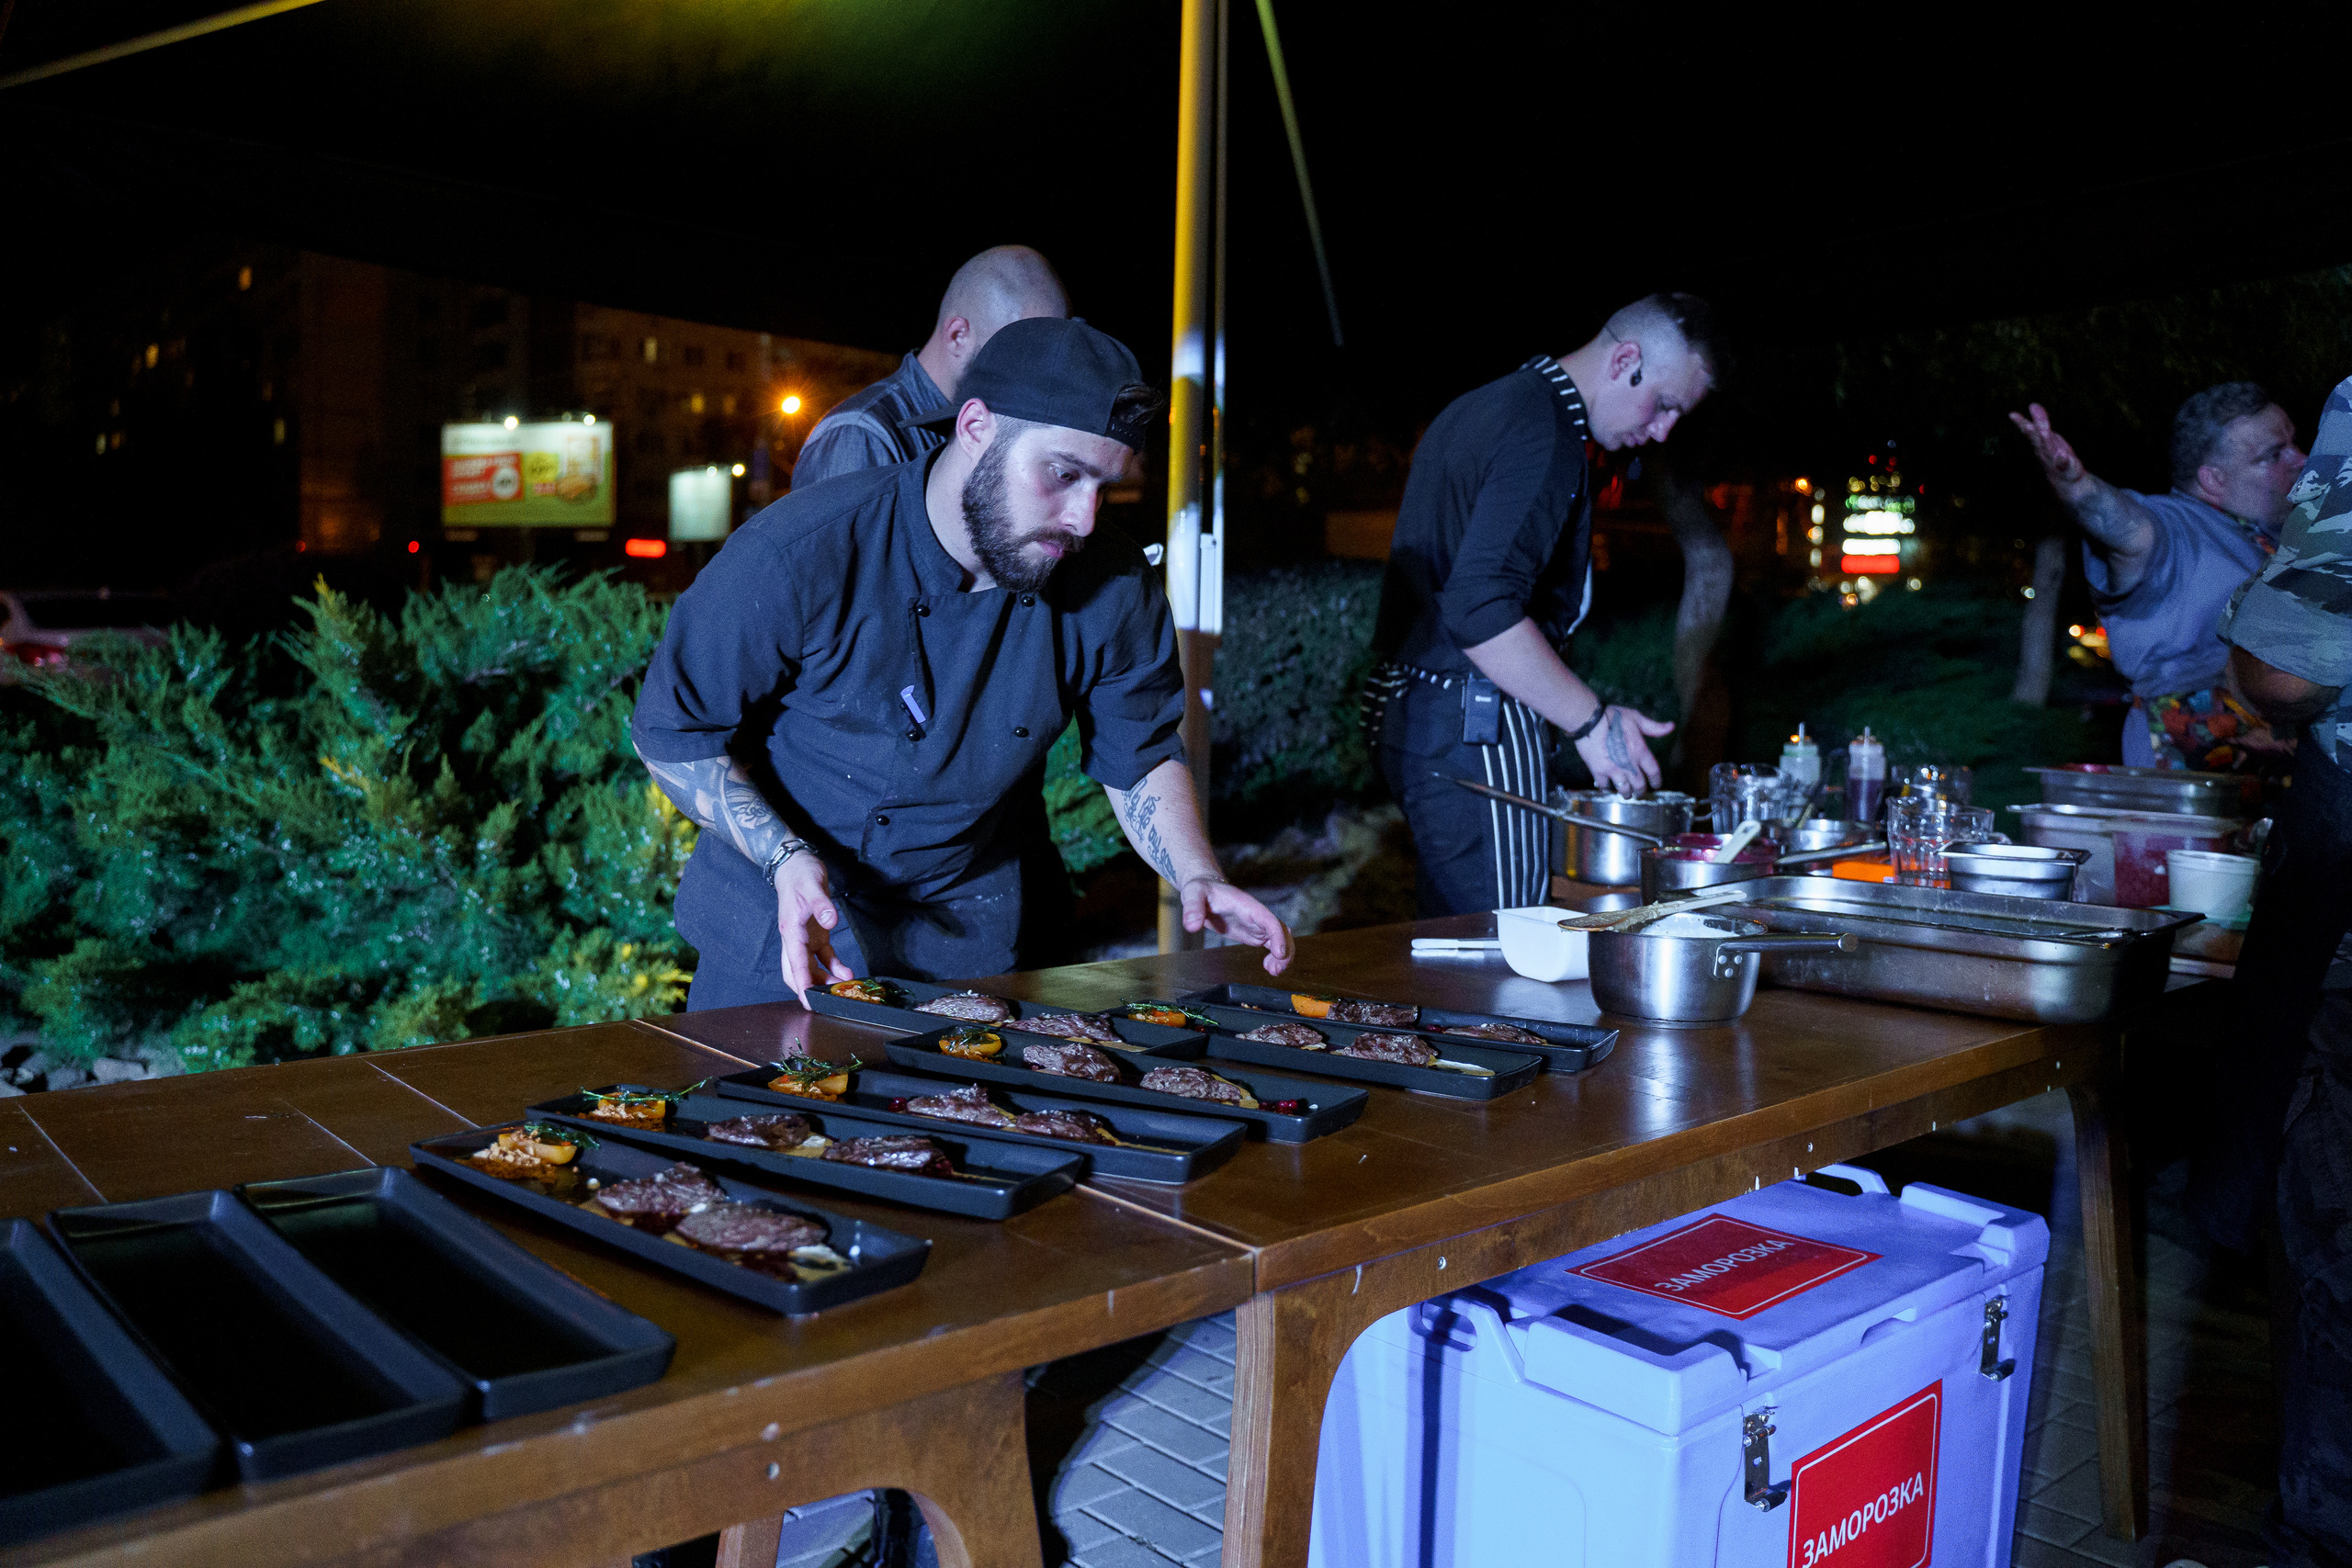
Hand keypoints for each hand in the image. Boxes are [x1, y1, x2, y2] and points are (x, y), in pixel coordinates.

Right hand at [774, 853, 853, 1005]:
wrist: (796, 864)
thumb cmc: (801, 874)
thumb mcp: (812, 885)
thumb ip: (821, 904)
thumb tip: (830, 921)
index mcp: (791, 930)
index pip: (795, 963)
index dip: (802, 984)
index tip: (809, 1001)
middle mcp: (795, 939)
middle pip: (798, 972)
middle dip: (810, 989)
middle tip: (827, 1003)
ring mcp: (805, 939)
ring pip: (811, 968)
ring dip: (824, 981)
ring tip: (844, 990)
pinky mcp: (815, 935)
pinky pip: (823, 957)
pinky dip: (834, 967)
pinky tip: (847, 973)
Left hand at [1181, 877, 1293, 975]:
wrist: (1204, 890)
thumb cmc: (1201, 889)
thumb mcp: (1193, 894)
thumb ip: (1193, 908)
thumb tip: (1192, 926)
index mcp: (1247, 906)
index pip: (1269, 920)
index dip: (1278, 936)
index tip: (1279, 953)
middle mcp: (1257, 915)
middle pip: (1282, 931)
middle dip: (1286, 950)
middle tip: (1275, 970)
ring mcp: (1257, 925)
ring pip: (1282, 939)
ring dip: (1283, 956)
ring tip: (1273, 971)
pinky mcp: (1254, 933)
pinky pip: (1273, 945)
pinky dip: (1276, 957)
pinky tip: (1269, 967)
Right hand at [1575, 705, 1673, 793]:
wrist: (1589, 721)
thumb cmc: (1612, 717)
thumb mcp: (1636, 718)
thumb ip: (1653, 727)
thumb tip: (1671, 726)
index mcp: (1640, 751)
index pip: (1653, 771)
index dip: (1656, 781)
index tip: (1656, 786)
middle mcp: (1629, 764)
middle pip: (1639, 784)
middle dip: (1640, 791)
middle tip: (1639, 793)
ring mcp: (1613, 769)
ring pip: (1624, 789)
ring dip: (1626, 794)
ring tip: (1626, 795)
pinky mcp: (1599, 771)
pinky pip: (1604, 786)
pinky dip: (1606, 789)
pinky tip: (1606, 789)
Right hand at [2008, 404, 2087, 489]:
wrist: (2064, 479)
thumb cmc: (2054, 455)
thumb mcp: (2047, 436)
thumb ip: (2040, 421)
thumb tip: (2032, 404)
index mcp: (2038, 441)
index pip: (2029, 430)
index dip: (2021, 422)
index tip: (2012, 414)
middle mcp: (2043, 450)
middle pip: (2036, 439)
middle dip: (2032, 432)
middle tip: (2026, 424)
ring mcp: (2053, 459)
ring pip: (2048, 449)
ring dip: (2046, 442)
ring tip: (2044, 432)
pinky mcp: (2065, 466)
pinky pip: (2063, 463)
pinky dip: (2062, 460)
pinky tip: (2063, 456)